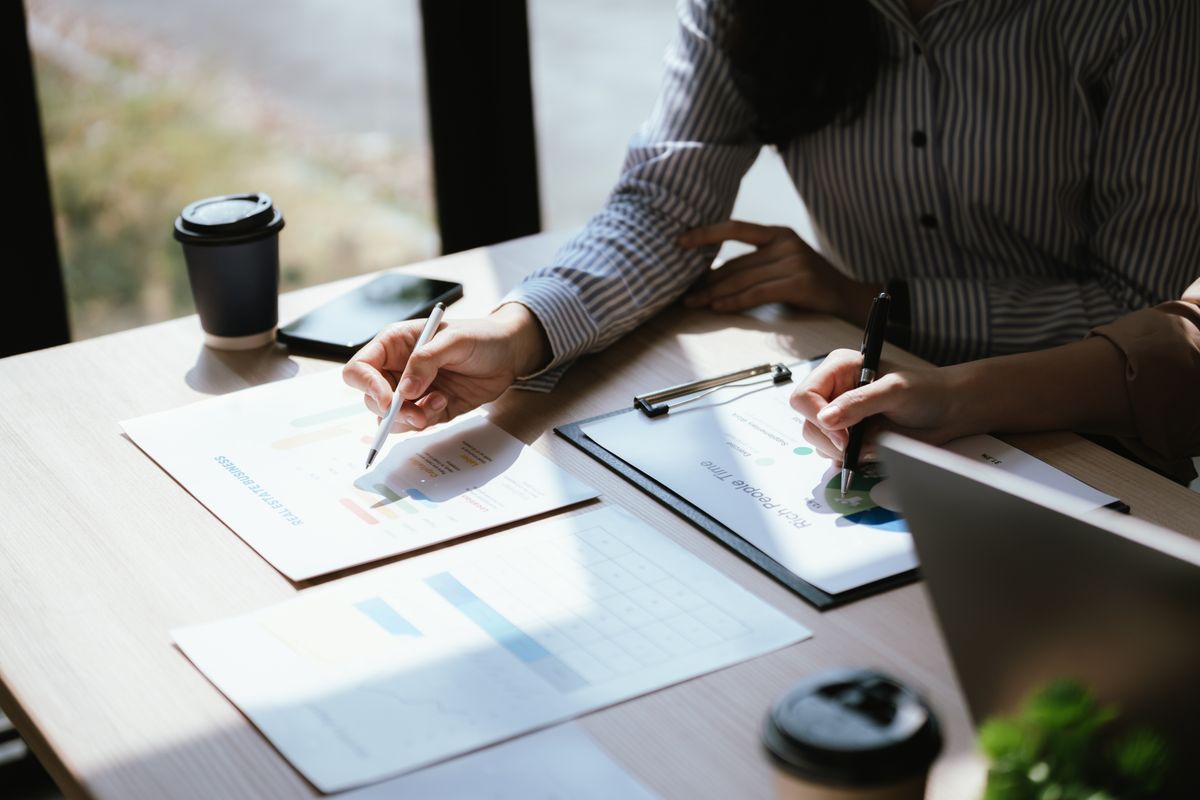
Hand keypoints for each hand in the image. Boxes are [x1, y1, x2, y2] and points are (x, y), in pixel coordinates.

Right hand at [342, 303, 549, 431]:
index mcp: (393, 344)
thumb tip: (404, 391)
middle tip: (417, 412)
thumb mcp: (454, 340)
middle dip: (392, 410)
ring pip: (390, 417)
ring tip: (438, 403)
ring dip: (409, 419)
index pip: (359, 368)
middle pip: (371, 398)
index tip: (390, 400)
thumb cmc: (480, 337)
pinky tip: (445, 402)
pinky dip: (426, 420)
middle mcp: (396, 369)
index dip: (367, 386)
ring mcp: (412, 391)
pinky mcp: (429, 408)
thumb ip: (426, 361)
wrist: (509, 354)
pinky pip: (415, 423)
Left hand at [678, 220, 878, 324]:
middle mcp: (785, 243)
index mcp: (778, 233)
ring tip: (694, 303)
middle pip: (736, 263)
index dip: (706, 234)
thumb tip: (712, 273)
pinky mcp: (799, 282)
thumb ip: (754, 263)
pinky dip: (735, 301)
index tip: (680, 241)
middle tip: (684, 292)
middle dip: (707, 280)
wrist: (846, 297)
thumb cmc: (808, 283)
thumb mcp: (782, 263)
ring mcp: (794, 262)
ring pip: (743, 279)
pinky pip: (758, 293)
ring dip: (715, 294)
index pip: (735, 228)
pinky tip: (718, 307)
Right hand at [789, 348, 967, 462]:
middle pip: (806, 421)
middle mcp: (834, 390)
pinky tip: (865, 452)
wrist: (947, 411)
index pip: (805, 396)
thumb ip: (858, 402)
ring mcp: (840, 414)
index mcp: (838, 369)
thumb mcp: (894, 391)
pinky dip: (845, 459)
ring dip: (838, 450)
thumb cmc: (926, 390)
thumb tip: (825, 418)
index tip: (843, 436)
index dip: (818, 418)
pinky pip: (831, 453)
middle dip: (829, 439)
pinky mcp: (848, 435)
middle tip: (855, 445)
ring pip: (816, 439)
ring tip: (869, 444)